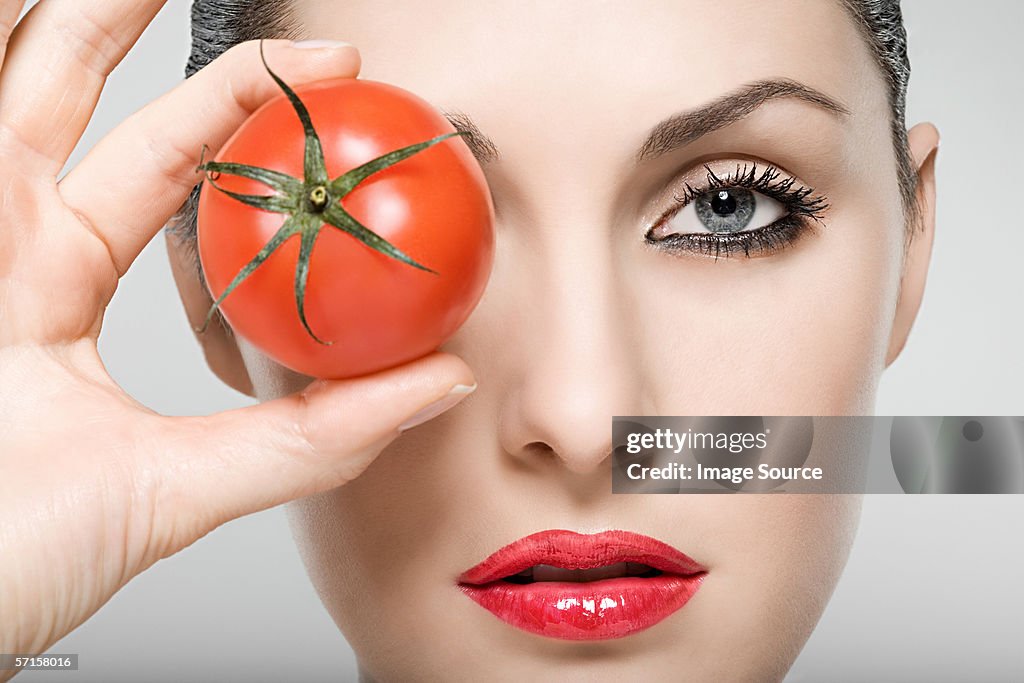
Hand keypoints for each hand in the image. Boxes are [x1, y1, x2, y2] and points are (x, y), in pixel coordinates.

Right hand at [0, 0, 475, 671]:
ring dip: (61, 15)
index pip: (161, 175)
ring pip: (5, 82)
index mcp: (57, 297)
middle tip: (235, 0)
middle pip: (72, 103)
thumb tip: (443, 385)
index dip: (241, 120)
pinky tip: (17, 0)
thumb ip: (312, 438)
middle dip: (136, 30)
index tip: (331, 77)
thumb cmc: (15, 557)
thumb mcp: (183, 486)